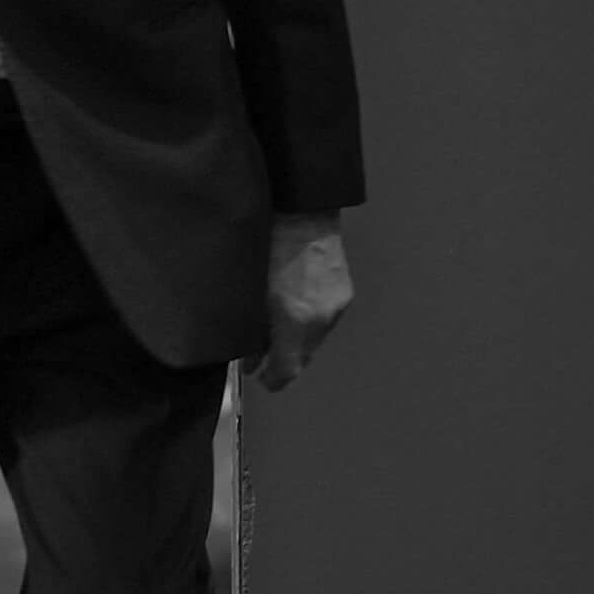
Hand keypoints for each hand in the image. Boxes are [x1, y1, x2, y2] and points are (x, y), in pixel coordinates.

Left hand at [257, 216, 353, 391]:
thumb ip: (250, 326)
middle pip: (303, 357)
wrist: (303, 214)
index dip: (273, 379)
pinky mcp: (344, 293)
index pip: (288, 369)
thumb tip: (249, 349)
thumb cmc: (267, 246)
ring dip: (295, 341)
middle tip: (260, 359)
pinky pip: (325, 320)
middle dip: (282, 361)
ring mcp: (336, 306)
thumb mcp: (251, 292)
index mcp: (295, 320)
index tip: (261, 379)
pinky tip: (294, 312)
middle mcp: (321, 319)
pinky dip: (308, 323)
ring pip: (314, 339)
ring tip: (275, 333)